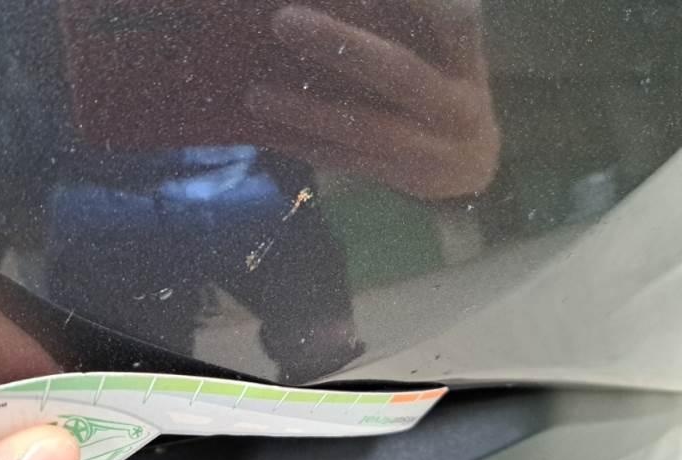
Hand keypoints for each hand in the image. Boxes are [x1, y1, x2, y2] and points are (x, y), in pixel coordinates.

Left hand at [246, 2, 500, 198]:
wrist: (470, 165)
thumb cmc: (447, 87)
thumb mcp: (449, 51)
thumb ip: (425, 24)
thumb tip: (361, 6)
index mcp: (466, 66)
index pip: (452, 25)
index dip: (421, 6)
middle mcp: (456, 108)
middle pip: (397, 73)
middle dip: (339, 46)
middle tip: (282, 21)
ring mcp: (430, 149)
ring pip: (364, 129)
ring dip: (306, 112)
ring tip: (254, 95)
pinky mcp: (398, 177)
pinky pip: (345, 162)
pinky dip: (302, 146)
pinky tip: (263, 133)